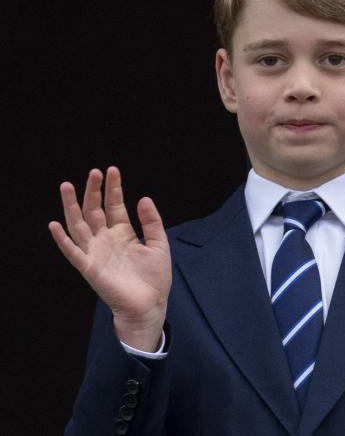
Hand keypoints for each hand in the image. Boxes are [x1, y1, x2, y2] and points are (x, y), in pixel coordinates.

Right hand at [48, 167, 170, 350]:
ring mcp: (96, 253)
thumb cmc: (154, 278)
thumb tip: (144, 198)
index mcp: (123, 234)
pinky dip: (62, 239)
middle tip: (93, 172)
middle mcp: (106, 240)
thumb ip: (152, 222)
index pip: (114, 206)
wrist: (150, 305)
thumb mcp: (159, 244)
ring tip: (68, 186)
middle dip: (93, 191)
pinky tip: (54, 225)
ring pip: (79, 225)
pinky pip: (72, 252)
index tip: (111, 170)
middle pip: (94, 211)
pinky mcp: (90, 268)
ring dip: (72, 207)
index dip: (112, 188)